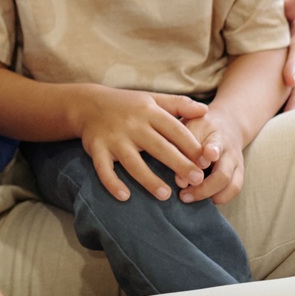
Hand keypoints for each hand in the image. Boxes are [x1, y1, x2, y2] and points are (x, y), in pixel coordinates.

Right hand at [72, 85, 206, 201]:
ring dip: (149, 179)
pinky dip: (112, 183)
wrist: (88, 103)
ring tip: (166, 195)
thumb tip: (206, 111)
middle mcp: (132, 125)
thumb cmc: (127, 104)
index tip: (206, 161)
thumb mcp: (153, 99)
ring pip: (133, 162)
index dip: (192, 145)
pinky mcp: (97, 149)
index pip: (175, 129)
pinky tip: (124, 196)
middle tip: (197, 180)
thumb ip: (179, 104)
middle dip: (179, 164)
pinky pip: (104, 169)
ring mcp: (114, 139)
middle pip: (159, 147)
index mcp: (149, 112)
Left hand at [181, 109, 246, 204]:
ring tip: (190, 199)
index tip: (206, 157)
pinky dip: (220, 198)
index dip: (212, 152)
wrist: (228, 124)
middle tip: (183, 195)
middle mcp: (229, 153)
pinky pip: (234, 191)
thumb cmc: (201, 128)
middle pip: (223, 175)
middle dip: (203, 188)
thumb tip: (180, 181)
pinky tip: (203, 200)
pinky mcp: (239, 174)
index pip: (216, 145)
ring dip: (210, 195)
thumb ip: (183, 150)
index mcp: (216, 137)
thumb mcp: (191, 127)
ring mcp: (237, 164)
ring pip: (232, 186)